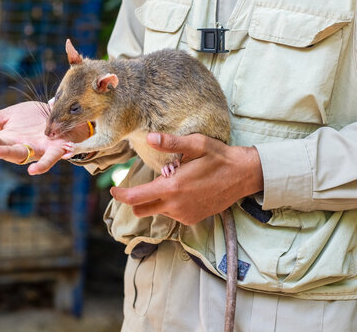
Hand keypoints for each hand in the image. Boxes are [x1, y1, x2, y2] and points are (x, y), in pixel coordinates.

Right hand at [0, 101, 90, 174]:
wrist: (60, 116)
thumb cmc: (32, 120)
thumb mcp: (5, 117)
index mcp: (7, 142)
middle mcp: (21, 148)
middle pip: (3, 152)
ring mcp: (38, 149)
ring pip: (23, 155)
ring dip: (9, 154)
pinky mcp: (56, 148)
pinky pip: (50, 158)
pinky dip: (44, 164)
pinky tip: (34, 169)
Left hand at [110, 133, 263, 224]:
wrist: (243, 176)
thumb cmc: (220, 157)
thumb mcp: (196, 144)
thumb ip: (171, 143)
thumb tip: (149, 137)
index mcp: (172, 188)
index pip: (136, 198)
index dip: (120, 194)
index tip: (113, 190)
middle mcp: (176, 206)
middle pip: (141, 209)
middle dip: (135, 199)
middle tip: (138, 185)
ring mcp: (184, 215)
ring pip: (157, 211)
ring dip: (156, 200)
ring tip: (173, 182)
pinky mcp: (192, 219)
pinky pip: (172, 215)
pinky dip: (171, 205)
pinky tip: (184, 191)